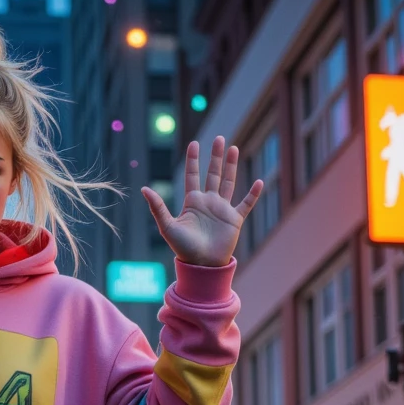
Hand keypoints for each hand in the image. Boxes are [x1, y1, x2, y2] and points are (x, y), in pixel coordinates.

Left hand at [142, 137, 262, 266]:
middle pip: (213, 174)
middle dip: (216, 157)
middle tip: (219, 139)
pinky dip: (253, 194)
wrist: (202, 266)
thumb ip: (157, 207)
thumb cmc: (183, 249)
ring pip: (229, 183)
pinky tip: (259, 182)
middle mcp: (208, 202)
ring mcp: (222, 210)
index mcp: (192, 202)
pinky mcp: (235, 220)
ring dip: (231, 166)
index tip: (194, 143)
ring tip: (233, 149)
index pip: (193, 176)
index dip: (193, 160)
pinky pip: (246, 204)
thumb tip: (144, 189)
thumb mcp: (168, 226)